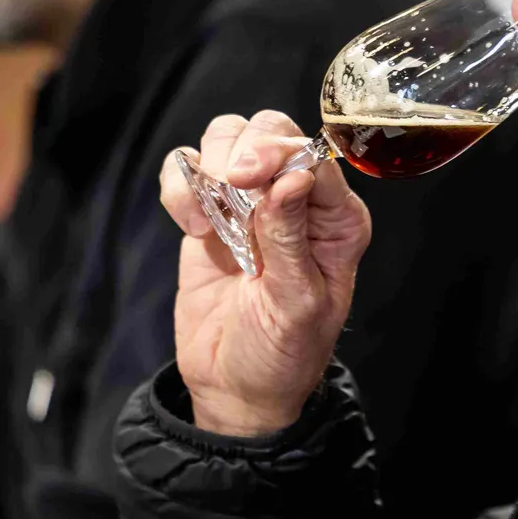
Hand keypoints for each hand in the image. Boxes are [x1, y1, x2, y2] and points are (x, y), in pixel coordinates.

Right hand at [159, 110, 372, 437]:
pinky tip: (193, 225)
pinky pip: (187, 168)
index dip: (281, 154)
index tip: (249, 178)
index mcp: (336, 219)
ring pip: (228, 136)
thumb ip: (290, 240)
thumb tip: (292, 177)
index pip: (314, 156)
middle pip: (270, 130)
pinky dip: (181, 185)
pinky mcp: (208, 213)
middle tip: (231, 184)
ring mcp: (249, 202)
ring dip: (212, 163)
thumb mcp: (297, 305)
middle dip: (246, 147)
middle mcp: (296, 200)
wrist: (235, 388)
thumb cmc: (283, 353)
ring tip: (210, 216)